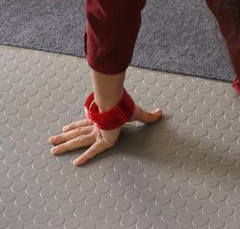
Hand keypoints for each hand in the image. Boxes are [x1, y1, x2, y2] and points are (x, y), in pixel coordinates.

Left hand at [49, 103, 163, 164]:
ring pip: (78, 141)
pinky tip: (76, 163)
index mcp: (101, 121)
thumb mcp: (137, 113)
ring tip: (52, 149)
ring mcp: (96, 133)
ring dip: (64, 145)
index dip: (75, 126)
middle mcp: (96, 127)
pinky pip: (92, 150)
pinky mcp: (101, 139)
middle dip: (64, 138)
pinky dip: (85, 156)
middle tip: (51, 141)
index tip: (66, 129)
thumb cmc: (126, 107)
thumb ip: (147, 116)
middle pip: (77, 134)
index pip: (85, 124)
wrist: (119, 104)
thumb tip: (161, 113)